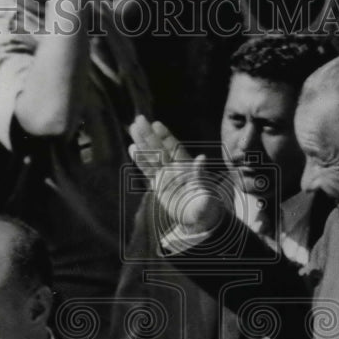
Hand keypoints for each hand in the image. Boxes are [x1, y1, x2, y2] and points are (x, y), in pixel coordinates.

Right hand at [128, 115, 223, 233]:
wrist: (198, 219)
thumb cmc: (206, 205)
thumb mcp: (206, 191)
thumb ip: (200, 175)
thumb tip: (202, 158)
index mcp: (187, 166)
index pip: (174, 147)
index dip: (166, 136)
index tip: (156, 124)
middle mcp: (175, 168)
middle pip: (160, 148)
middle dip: (149, 135)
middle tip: (139, 119)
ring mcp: (165, 175)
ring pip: (151, 157)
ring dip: (142, 143)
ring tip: (132, 129)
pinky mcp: (158, 186)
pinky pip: (147, 171)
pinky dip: (140, 160)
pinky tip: (132, 148)